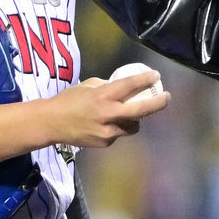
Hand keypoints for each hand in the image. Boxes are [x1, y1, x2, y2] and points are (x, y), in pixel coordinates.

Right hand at [46, 70, 169, 147]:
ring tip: (130, 113)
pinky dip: (118, 127)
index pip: (130, 85)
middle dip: (157, 103)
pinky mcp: (105, 143)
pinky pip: (119, 134)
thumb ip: (108, 87)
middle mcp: (107, 114)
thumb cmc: (69, 99)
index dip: (146, 79)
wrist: (52, 123)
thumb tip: (125, 88)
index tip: (156, 75)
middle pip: (140, 111)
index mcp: (102, 96)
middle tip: (166, 97)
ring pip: (132, 126)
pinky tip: (107, 124)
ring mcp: (107, 132)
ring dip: (135, 119)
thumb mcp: (88, 86)